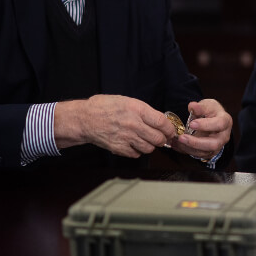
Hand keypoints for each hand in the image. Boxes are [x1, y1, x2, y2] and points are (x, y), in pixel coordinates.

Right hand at [54, 95, 175, 157]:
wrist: (85, 118)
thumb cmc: (104, 107)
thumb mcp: (127, 101)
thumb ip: (144, 111)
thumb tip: (160, 120)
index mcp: (137, 110)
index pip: (162, 122)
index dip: (170, 128)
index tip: (170, 130)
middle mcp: (133, 124)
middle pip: (158, 138)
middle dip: (162, 139)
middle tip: (160, 137)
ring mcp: (126, 138)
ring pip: (149, 148)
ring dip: (150, 145)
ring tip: (145, 140)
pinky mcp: (119, 148)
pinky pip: (136, 154)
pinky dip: (137, 151)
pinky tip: (133, 144)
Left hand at [168, 99, 231, 160]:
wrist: (212, 120)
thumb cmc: (211, 111)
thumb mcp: (207, 105)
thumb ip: (200, 106)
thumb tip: (192, 106)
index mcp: (225, 121)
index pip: (219, 125)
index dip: (206, 125)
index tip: (192, 124)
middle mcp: (224, 136)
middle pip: (213, 144)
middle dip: (196, 142)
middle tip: (182, 137)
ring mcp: (218, 146)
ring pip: (205, 152)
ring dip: (189, 148)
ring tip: (178, 140)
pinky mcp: (210, 152)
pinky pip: (199, 155)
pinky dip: (187, 150)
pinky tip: (178, 144)